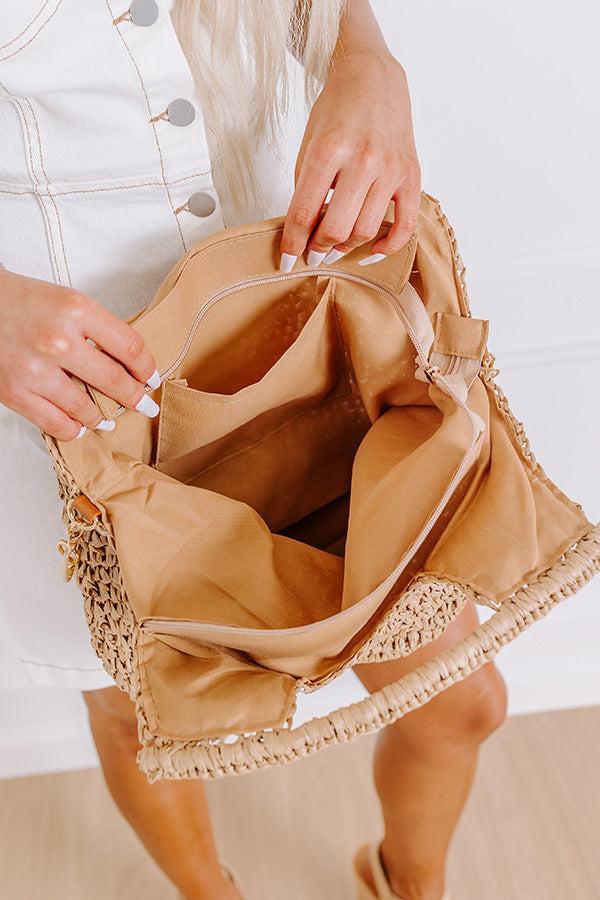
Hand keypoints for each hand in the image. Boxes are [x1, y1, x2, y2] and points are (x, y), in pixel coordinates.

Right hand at [0, 268, 160, 440]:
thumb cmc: (23, 301)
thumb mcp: (69, 301)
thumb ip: (98, 329)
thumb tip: (130, 364)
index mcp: (76, 311)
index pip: (130, 347)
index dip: (147, 368)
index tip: (151, 378)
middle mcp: (57, 340)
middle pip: (114, 381)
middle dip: (136, 398)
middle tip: (145, 405)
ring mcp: (35, 370)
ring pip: (86, 409)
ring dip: (103, 418)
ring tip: (108, 420)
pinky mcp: (14, 392)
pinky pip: (56, 423)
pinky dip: (74, 429)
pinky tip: (80, 426)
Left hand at [279, 50, 420, 271]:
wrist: (373, 78)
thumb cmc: (337, 110)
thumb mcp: (308, 144)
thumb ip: (305, 187)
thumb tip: (304, 232)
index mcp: (328, 150)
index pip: (304, 213)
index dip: (293, 244)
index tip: (287, 261)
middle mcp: (363, 160)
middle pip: (337, 228)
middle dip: (319, 249)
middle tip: (312, 255)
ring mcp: (390, 169)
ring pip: (366, 230)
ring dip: (346, 248)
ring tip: (334, 250)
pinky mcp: (411, 175)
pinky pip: (405, 225)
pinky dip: (389, 246)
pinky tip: (372, 252)